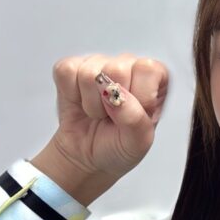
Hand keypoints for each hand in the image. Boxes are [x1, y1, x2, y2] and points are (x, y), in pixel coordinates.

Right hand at [33, 53, 169, 198]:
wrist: (87, 156)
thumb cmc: (118, 145)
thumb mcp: (137, 142)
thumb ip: (135, 119)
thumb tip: (118, 96)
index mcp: (153, 76)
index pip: (147, 69)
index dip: (138, 96)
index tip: (133, 115)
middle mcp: (128, 64)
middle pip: (117, 68)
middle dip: (111, 103)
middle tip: (112, 116)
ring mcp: (98, 62)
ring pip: (89, 73)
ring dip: (91, 104)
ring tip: (98, 113)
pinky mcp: (72, 67)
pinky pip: (66, 71)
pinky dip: (71, 94)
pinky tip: (80, 102)